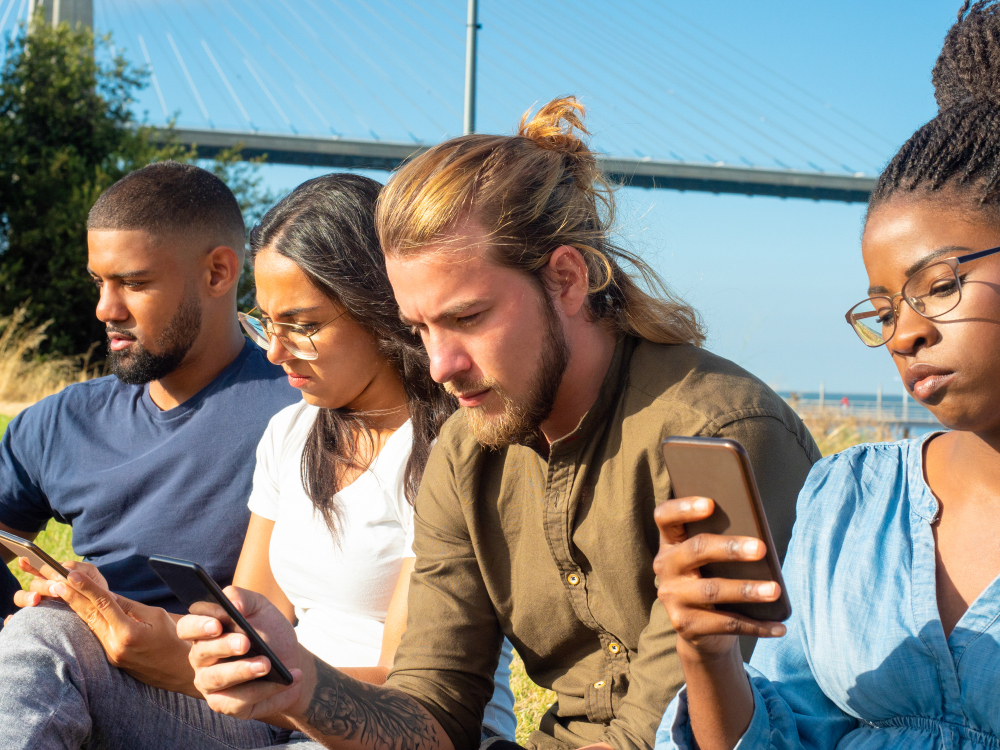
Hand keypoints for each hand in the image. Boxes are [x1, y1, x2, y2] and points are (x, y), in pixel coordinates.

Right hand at [5, 559, 106, 624]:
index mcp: (53, 575)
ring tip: (36, 599)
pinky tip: (17, 618)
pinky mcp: (41, 618)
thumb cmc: (95, 588)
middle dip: (43, 585)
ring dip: (27, 597)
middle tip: (54, 588)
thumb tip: (64, 568)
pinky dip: (16, 618)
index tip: (24, 559)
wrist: (102, 610)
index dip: (28, 564)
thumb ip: (79, 569)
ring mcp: (41, 603)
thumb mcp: (90, 574)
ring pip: (24, 598)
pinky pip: (22, 618)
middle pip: (34, 584)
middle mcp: (44, 589)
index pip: (36, 569)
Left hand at [10, 559, 196, 694]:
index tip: (72, 575)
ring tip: (60, 589)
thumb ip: (130, 606)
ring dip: (75, 606)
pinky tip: (79, 607)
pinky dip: (87, 618)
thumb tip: (108, 595)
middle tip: (56, 578)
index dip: (87, 588)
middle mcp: (115, 646)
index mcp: (129, 633)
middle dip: (72, 595)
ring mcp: (112, 655)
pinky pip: (97, 634)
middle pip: (89, 616)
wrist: (181, 671)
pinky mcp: (112, 659)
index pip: (104, 605)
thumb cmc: (176, 640)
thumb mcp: (157, 617)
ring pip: (90, 625)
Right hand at [177, 586, 304, 722]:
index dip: (199, 625)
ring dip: (242, 671)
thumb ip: (243, 598)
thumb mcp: (260, 608)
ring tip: (267, 664)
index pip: (188, 626)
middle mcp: (201, 658)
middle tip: (245, 642)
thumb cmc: (269, 631)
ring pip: (216, 679)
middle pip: (200, 652)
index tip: (218, 623)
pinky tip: (284, 680)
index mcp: (204, 631)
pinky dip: (264, 689)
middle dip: (223, 646)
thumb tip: (233, 604)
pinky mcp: (225, 704)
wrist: (291, 661)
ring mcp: (210, 683)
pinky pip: (238, 701)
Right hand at [653, 496, 785, 661]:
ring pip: (712, 590)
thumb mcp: (711, 559)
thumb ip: (721, 543)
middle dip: (730, 548)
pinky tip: (779, 626)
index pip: (665, 517)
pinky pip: (725, 624)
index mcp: (671, 543)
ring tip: (775, 590)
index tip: (710, 504)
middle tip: (761, 548)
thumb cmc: (712, 578)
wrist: (700, 629)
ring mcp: (672, 597)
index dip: (683, 508)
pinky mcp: (685, 625)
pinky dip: (756, 625)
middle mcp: (665, 567)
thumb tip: (759, 535)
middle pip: (695, 550)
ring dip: (747, 590)